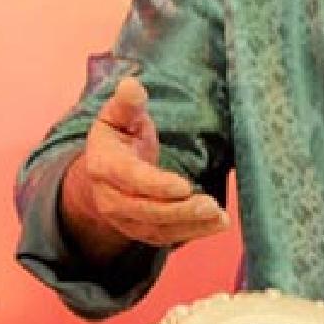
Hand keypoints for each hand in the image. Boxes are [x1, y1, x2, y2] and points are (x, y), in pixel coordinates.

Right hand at [59, 77, 228, 260]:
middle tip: (211, 205)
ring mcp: (123, 219)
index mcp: (103, 165)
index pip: (130, 178)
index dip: (156, 184)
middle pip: (145, 210)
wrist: (104, 171)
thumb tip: (131, 85)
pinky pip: (165, 238)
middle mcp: (110, 198)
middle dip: (180, 211)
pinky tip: (215, 224)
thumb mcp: (118, 115)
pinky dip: (192, 233)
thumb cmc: (119, 136)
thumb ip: (128, 103)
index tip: (184, 186)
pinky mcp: (140, 230)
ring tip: (220, 218)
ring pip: (157, 229)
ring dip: (190, 225)